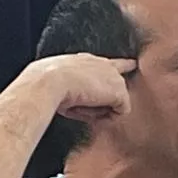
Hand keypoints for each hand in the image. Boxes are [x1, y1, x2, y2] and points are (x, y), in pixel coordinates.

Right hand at [14, 53, 136, 122]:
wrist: (48, 81)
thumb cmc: (46, 84)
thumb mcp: (59, 84)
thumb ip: (74, 90)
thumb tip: (80, 104)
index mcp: (86, 60)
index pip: (108, 63)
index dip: (122, 65)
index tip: (132, 63)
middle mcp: (104, 64)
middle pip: (116, 86)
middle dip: (107, 99)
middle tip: (82, 105)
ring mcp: (114, 77)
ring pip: (115, 102)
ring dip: (100, 110)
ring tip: (79, 105)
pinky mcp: (119, 91)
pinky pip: (120, 112)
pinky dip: (107, 116)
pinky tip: (90, 110)